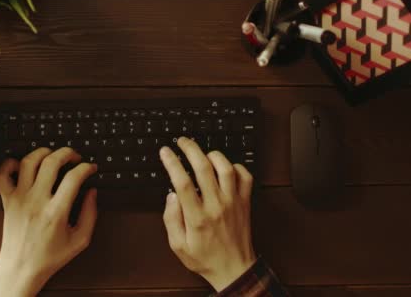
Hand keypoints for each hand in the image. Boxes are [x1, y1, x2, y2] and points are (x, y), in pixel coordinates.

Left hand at [0, 148, 97, 296]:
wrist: (21, 268)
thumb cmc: (49, 256)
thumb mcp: (80, 240)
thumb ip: (90, 214)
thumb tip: (92, 192)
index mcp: (56, 212)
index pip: (74, 177)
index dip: (86, 167)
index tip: (90, 168)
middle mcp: (37, 201)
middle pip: (52, 162)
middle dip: (67, 153)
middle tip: (74, 157)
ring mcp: (19, 198)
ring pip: (28, 161)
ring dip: (43, 152)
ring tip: (52, 155)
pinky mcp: (7, 199)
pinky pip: (2, 174)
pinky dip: (9, 163)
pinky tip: (21, 165)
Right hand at [160, 137, 255, 291]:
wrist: (234, 269)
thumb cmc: (205, 258)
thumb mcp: (178, 245)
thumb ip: (171, 219)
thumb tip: (171, 196)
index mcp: (197, 217)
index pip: (182, 182)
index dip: (172, 162)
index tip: (165, 152)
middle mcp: (216, 205)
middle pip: (203, 167)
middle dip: (190, 149)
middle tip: (182, 141)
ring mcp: (233, 202)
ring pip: (226, 168)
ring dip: (213, 155)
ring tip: (203, 152)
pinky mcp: (245, 202)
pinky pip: (245, 177)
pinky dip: (236, 167)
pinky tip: (226, 168)